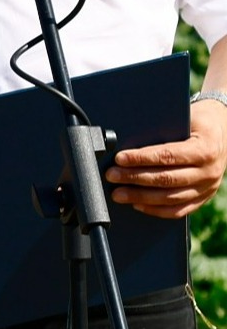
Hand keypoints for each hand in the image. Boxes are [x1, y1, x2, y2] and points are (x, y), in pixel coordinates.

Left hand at [106, 99, 226, 219]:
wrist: (224, 133)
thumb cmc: (199, 123)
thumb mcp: (186, 118)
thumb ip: (163, 130)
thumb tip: (128, 138)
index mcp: (205, 149)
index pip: (168, 156)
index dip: (141, 159)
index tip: (120, 159)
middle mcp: (209, 172)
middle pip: (166, 179)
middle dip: (134, 178)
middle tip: (112, 176)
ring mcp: (207, 188)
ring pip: (171, 198)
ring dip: (141, 197)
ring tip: (119, 193)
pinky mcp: (203, 198)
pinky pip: (179, 210)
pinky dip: (157, 210)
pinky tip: (138, 205)